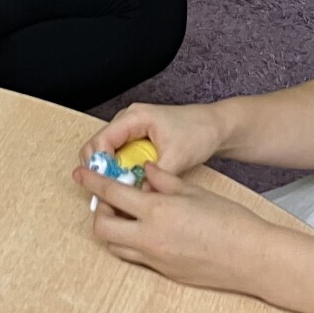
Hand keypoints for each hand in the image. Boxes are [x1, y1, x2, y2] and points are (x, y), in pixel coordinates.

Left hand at [73, 164, 273, 293]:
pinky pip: (135, 257)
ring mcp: (155, 259)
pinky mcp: (163, 273)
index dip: (93, 182)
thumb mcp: (194, 190)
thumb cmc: (229, 220)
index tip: (81, 174)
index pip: (112, 194)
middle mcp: (150, 238)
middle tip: (111, 199)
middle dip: (100, 211)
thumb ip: (164, 180)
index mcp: (158, 211)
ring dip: (113, 229)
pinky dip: (132, 242)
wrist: (251, 257)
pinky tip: (148, 230)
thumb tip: (146, 170)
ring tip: (129, 215)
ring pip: (115, 246)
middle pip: (102, 227)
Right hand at [80, 102, 225, 178]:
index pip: (101, 140)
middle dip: (101, 170)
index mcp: (134, 117)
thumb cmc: (199, 131)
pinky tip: (131, 183)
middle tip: (108, 191)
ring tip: (122, 189)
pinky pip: (119, 156)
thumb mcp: (178, 156)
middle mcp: (128, 120)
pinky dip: (120, 171)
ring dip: (110, 171)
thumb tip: (140, 196)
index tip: (104, 185)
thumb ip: (157, 177)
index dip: (99, 164)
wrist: (215, 127)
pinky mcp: (136, 140)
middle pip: (98, 146)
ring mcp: (131, 129)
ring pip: (107, 152)